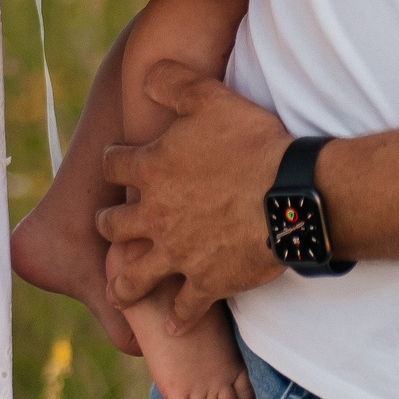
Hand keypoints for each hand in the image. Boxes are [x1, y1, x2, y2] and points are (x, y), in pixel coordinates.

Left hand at [98, 62, 291, 329]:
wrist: (289, 194)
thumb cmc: (250, 142)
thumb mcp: (208, 96)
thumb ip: (172, 81)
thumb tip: (145, 71)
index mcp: (151, 170)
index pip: (113, 165)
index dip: (113, 161)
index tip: (116, 164)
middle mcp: (154, 216)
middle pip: (112, 226)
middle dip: (108, 225)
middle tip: (110, 226)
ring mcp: (178, 253)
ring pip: (134, 276)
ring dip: (124, 284)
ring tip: (118, 290)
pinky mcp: (206, 282)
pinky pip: (184, 309)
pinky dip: (178, 319)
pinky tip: (172, 327)